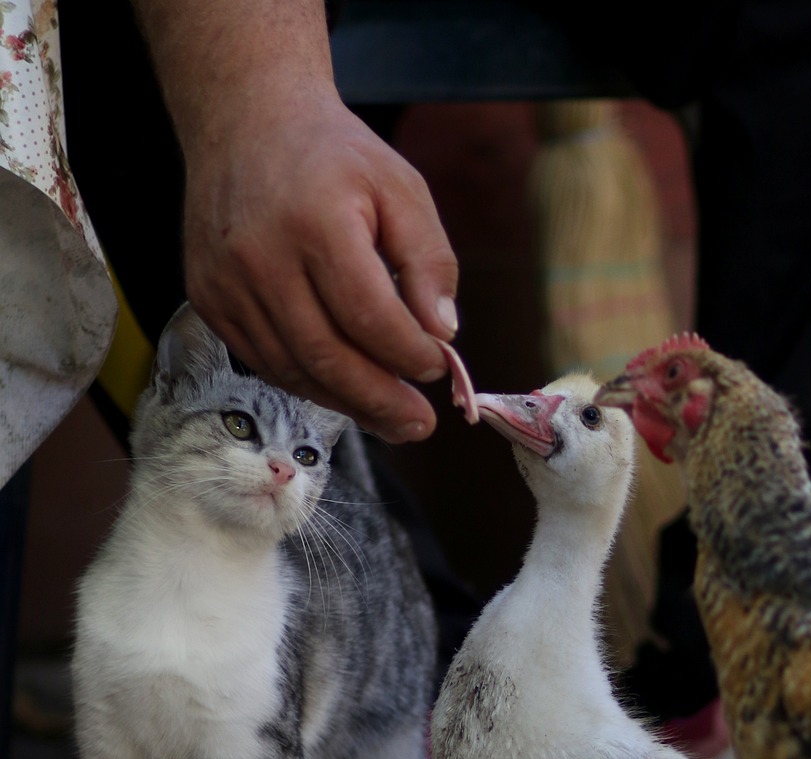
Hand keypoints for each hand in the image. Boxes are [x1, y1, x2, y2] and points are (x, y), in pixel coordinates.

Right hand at [182, 88, 458, 441]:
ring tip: (389, 418)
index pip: (368, 316)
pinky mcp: (208, 298)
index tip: (437, 366)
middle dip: (379, 400)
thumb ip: (430, 260)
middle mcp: (260, 255)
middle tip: (418, 425)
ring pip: (293, 369)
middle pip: (326, 355)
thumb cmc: (335, 157)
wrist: (245, 121)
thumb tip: (443, 333)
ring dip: (347, 402)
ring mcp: (226, 281)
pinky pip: (265, 361)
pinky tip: (345, 391)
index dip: (408, 354)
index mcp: (315, 221)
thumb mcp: (402, 188)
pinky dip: (309, 384)